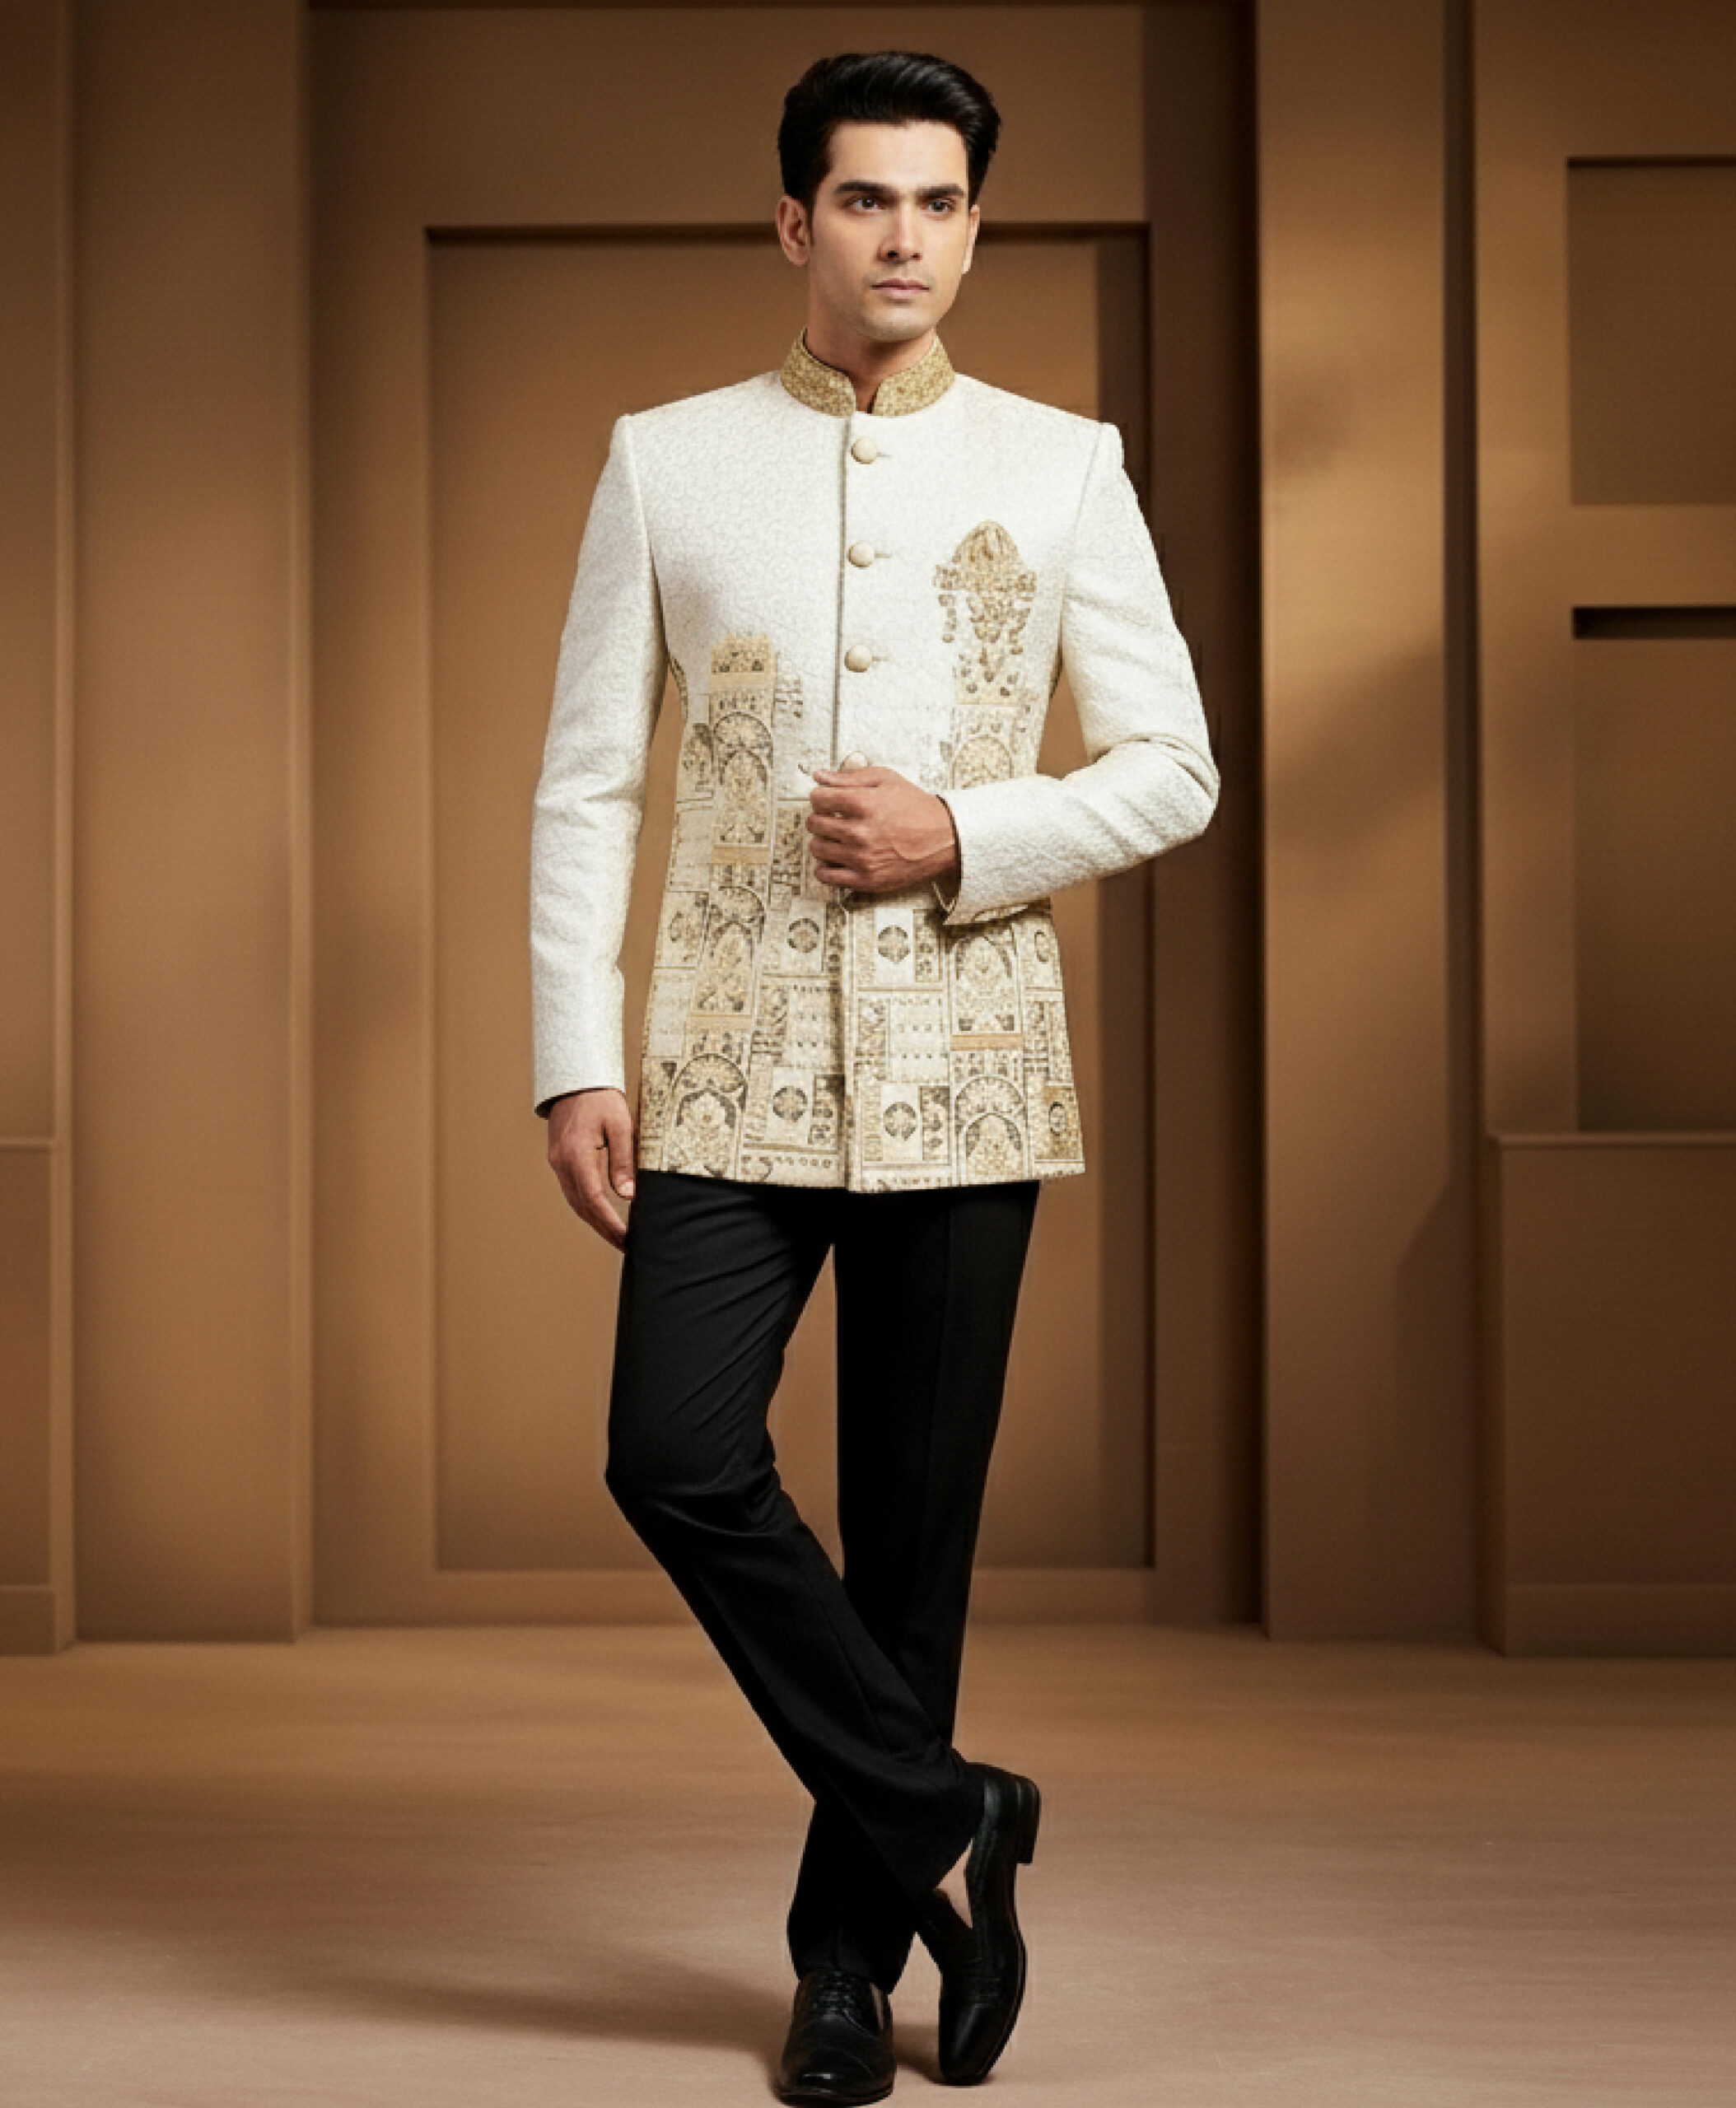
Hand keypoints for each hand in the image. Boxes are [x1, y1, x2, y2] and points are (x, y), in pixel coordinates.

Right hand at [546, 1087, 634, 1249]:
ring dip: (594, 1221)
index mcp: (577, 1155)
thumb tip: (628, 1195)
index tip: (625, 1237)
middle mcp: (562, 1163)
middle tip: (625, 1245)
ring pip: (574, 1201)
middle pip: (581, 1207)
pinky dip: (586, 1206)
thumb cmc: (601, 1099)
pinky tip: (600, 1214)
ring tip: (615, 1235)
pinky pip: (571, 1190)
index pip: (593, 1199)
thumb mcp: (620, 1125)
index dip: (609, 1222)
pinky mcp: (559, 1160)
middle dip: (603, 1229)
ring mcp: (557, 1162)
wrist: (576, 1081)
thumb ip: (623, 1160)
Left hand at [806, 764, 960, 893]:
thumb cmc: (916, 808)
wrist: (944, 839)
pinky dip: (825, 867)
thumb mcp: (886, 780)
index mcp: (863, 803)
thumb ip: (850, 777)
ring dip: (822, 841)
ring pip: (817, 849)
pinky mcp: (866, 879)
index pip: (817, 798)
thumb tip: (819, 776)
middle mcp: (859, 832)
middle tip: (833, 819)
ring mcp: (861, 858)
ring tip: (837, 839)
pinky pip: (826, 876)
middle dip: (820, 818)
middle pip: (814, 824)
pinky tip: (836, 859)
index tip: (827, 801)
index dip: (820, 796)